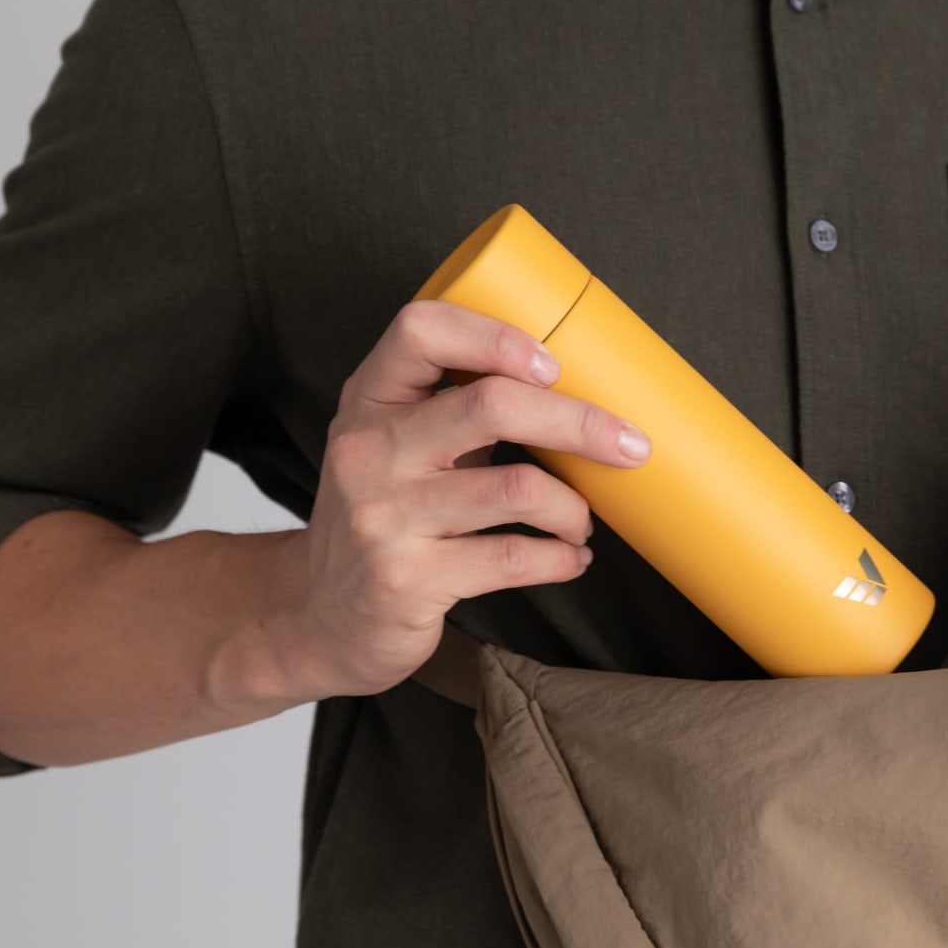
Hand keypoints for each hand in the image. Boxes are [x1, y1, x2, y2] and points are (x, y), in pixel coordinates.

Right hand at [269, 300, 652, 699]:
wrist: (318, 617)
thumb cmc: (383, 518)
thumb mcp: (396, 448)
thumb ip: (459, 411)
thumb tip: (582, 393)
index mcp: (369, 401)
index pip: (421, 330)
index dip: (496, 336)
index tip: (554, 365)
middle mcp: (368, 451)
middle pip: (491, 404)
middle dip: (579, 422)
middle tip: (629, 445)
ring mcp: (383, 518)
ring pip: (515, 488)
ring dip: (573, 506)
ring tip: (583, 521)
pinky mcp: (407, 580)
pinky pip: (513, 559)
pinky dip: (560, 558)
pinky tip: (571, 558)